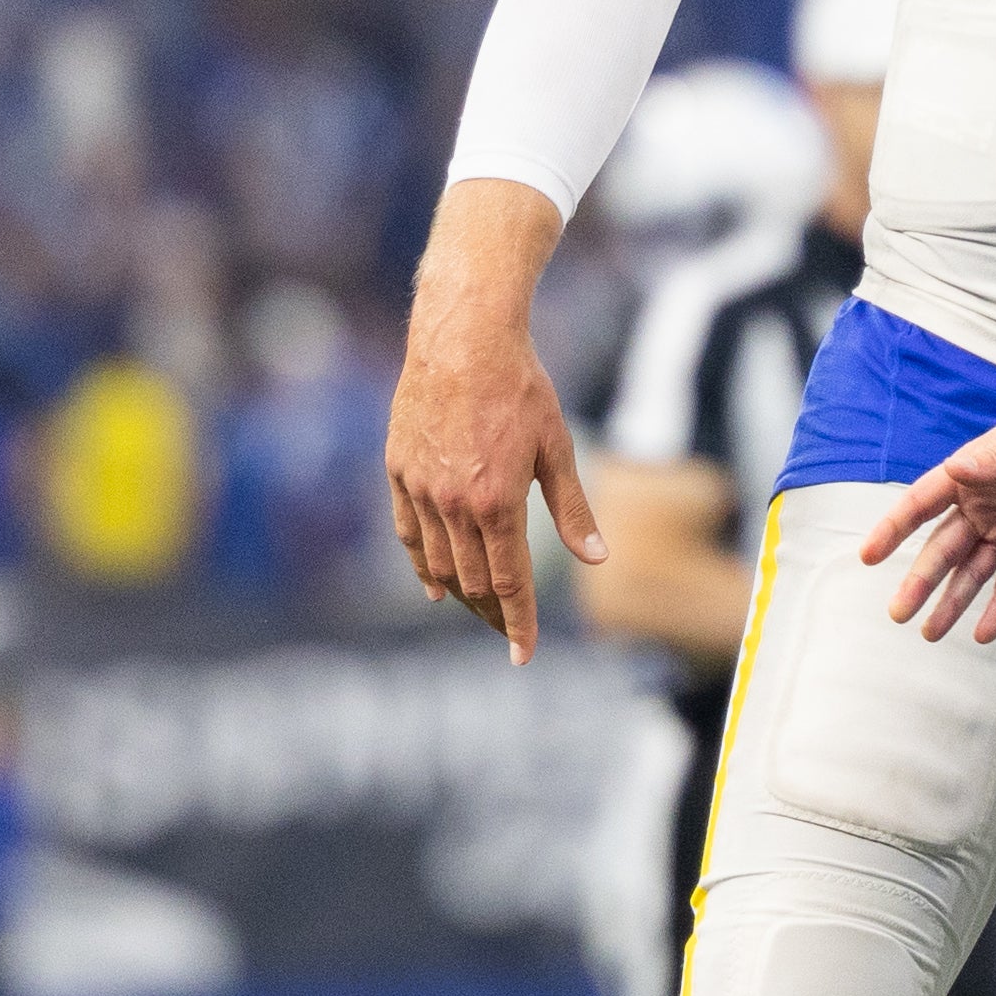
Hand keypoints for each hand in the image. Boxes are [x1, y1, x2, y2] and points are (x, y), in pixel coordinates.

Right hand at [386, 191, 599, 665]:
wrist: (462, 340)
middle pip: (473, 581)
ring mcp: (420, 490)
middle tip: (508, 632)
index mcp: (498, 502)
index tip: (523, 655)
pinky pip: (408, 534)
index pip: (509, 582)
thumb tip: (597, 559)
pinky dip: (422, 565)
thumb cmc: (520, 388)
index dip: (518, 623)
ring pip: (438, 564)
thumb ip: (573, 508)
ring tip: (479, 612)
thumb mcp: (558, 446)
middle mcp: (453, 505)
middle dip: (493, 614)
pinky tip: (434, 585)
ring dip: (460, 594)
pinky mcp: (398, 472)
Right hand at [862, 406, 995, 644]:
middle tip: (898, 614)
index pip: (924, 503)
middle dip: (920, 581)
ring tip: (931, 634)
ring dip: (952, 602)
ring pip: (973, 573)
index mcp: (975, 477)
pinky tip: (982, 634)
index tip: (868, 556)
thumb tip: (955, 470)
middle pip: (944, 548)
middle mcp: (985, 507)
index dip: (895, 527)